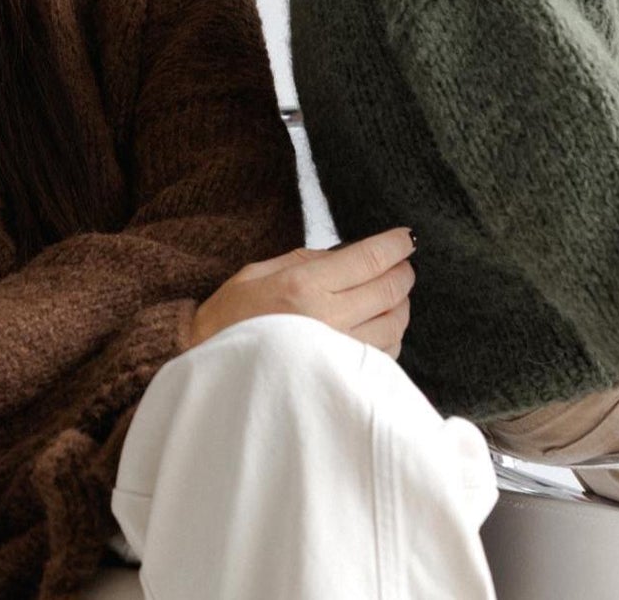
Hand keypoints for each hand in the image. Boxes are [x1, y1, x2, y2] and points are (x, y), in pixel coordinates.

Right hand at [193, 229, 415, 356]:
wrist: (211, 371)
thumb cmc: (230, 318)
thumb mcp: (257, 272)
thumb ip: (305, 260)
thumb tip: (348, 253)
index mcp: (304, 286)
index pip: (368, 260)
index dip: (394, 245)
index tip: (406, 238)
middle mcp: (327, 320)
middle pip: (389, 291)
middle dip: (403, 272)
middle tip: (403, 263)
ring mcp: (339, 354)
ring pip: (394, 326)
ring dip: (401, 305)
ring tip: (393, 293)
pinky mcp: (343, 380)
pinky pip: (384, 357)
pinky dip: (390, 336)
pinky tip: (380, 325)